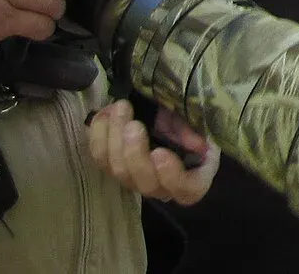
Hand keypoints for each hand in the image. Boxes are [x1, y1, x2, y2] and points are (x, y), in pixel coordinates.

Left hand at [88, 99, 218, 204]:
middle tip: (133, 124)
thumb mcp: (199, 121)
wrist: (168, 113)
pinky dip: (99, 134)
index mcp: (193, 177)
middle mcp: (163, 187)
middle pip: (145, 183)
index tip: (160, 152)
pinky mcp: (113, 167)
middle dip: (135, 152)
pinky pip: (100, 158)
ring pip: (119, 171)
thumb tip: (196, 145)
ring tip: (120, 108)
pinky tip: (105, 112)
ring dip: (115, 138)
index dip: (172, 176)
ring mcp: (135, 180)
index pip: (187, 190)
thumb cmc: (191, 121)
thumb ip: (194, 131)